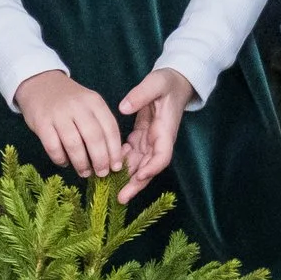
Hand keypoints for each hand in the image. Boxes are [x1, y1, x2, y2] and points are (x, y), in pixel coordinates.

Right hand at [15, 70, 124, 178]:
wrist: (40, 83)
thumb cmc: (70, 100)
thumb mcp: (89, 104)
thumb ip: (99, 124)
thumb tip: (110, 156)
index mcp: (94, 102)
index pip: (110, 128)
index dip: (115, 150)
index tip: (117, 166)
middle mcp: (78, 107)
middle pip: (94, 137)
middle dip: (100, 159)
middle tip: (102, 174)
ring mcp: (59, 114)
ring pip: (74, 144)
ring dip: (81, 163)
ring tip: (85, 173)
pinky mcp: (41, 123)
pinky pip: (53, 146)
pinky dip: (60, 158)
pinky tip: (65, 163)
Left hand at [117, 68, 192, 203]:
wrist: (174, 82)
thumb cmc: (167, 82)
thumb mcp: (156, 83)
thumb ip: (141, 94)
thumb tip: (123, 108)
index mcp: (166, 130)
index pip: (162, 156)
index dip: (151, 168)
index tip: (139, 177)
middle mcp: (159, 141)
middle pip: (149, 168)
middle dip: (135, 184)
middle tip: (120, 198)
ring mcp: (150, 141)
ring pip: (139, 165)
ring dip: (126, 177)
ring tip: (109, 188)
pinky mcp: (142, 138)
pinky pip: (131, 155)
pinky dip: (120, 161)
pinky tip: (106, 164)